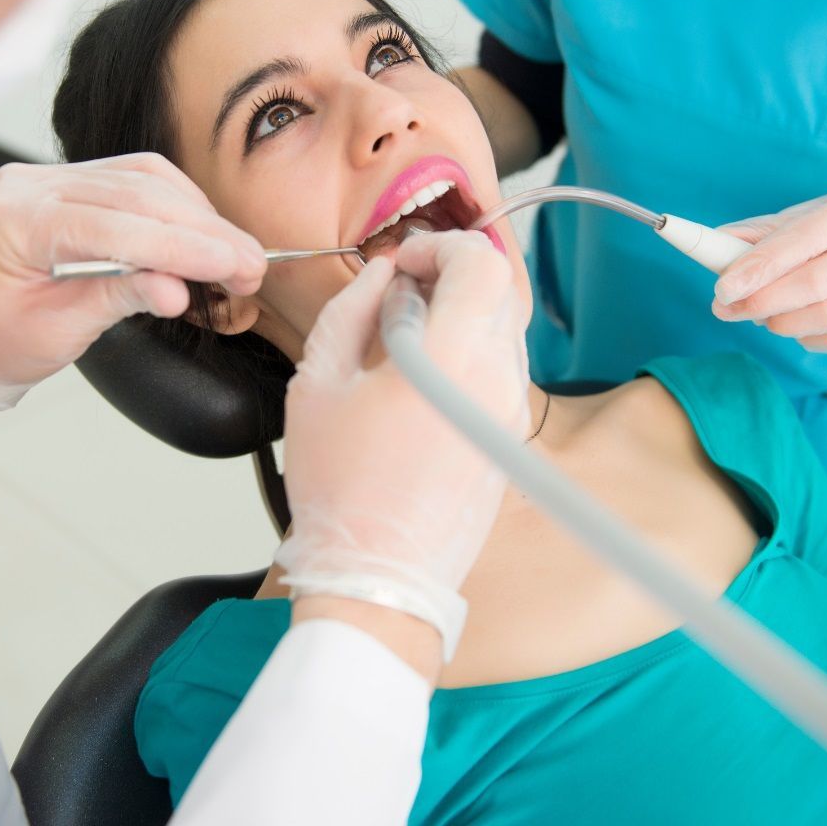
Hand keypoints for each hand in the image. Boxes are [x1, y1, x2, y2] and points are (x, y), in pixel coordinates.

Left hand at [0, 153, 265, 410]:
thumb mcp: (56, 334)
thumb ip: (117, 299)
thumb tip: (178, 291)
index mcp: (12, 222)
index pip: (111, 224)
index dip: (178, 245)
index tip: (231, 266)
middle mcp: (28, 185)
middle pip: (135, 193)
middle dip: (202, 231)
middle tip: (252, 266)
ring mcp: (49, 176)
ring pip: (144, 178)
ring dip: (200, 215)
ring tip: (239, 257)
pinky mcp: (72, 181)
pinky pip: (137, 180)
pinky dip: (180, 206)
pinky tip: (208, 235)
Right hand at [277, 231, 528, 661]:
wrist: (379, 579)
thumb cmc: (341, 491)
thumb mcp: (317, 384)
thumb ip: (351, 311)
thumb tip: (380, 276)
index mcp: (449, 359)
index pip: (481, 264)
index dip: (441, 247)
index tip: (405, 261)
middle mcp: (495, 381)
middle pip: (497, 291)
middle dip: (450, 274)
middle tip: (402, 289)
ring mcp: (508, 412)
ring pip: (502, 329)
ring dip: (459, 314)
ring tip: (404, 338)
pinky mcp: (509, 439)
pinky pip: (499, 370)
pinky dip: (467, 352)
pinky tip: (421, 377)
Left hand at [711, 186, 826, 350]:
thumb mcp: (812, 221)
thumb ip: (764, 234)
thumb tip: (715, 246)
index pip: (802, 239)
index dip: (759, 266)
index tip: (723, 288)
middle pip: (814, 283)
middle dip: (762, 301)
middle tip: (728, 309)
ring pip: (826, 317)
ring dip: (780, 323)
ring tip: (762, 316)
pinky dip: (805, 336)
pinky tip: (796, 325)